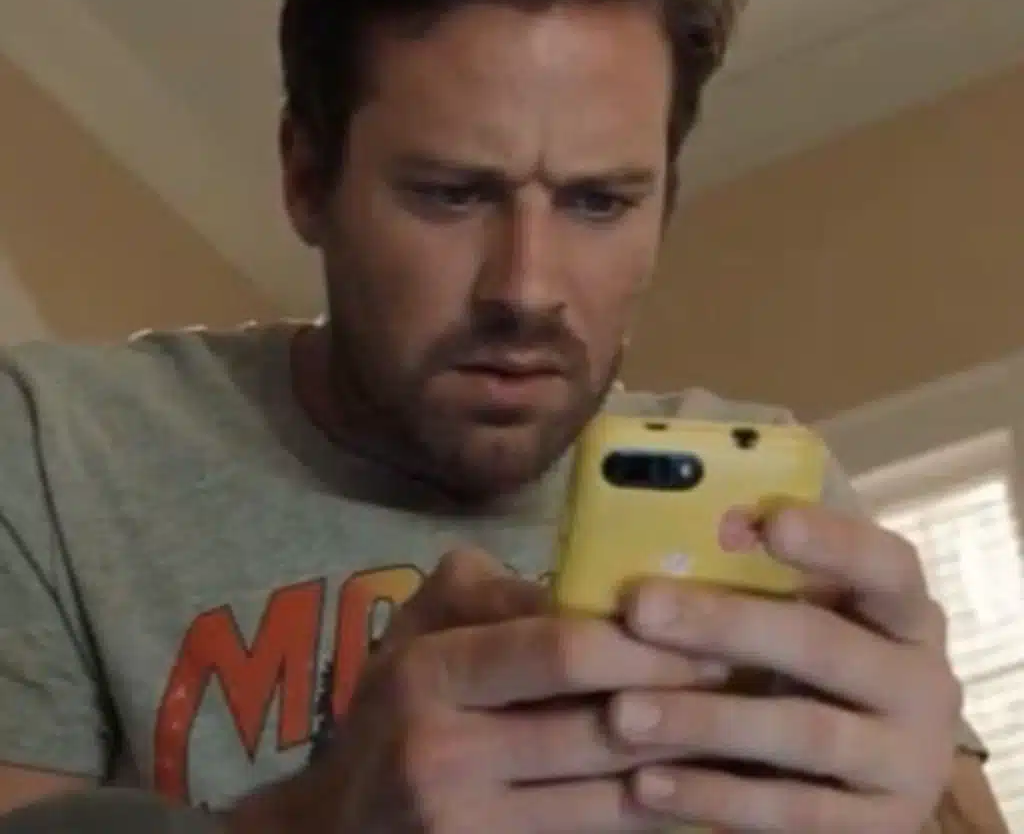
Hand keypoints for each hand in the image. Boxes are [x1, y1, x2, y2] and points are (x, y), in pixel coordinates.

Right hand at [232, 547, 726, 832]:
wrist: (342, 827)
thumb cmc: (393, 705)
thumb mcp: (420, 626)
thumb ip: (488, 591)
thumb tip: (586, 584)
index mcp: (430, 670)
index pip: (560, 650)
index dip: (642, 641)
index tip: (709, 629)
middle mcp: (445, 751)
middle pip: (599, 727)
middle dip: (684, 701)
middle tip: (754, 675)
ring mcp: (470, 827)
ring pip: (613, 797)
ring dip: (690, 766)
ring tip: (751, 730)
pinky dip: (655, 816)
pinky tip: (701, 790)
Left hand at [611, 504, 961, 832]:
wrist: (865, 775)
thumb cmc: (810, 660)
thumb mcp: (805, 612)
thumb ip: (759, 573)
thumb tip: (663, 518)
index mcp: (906, 612)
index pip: (885, 565)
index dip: (834, 541)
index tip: (770, 522)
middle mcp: (922, 684)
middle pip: (823, 645)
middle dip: (727, 624)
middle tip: (641, 608)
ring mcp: (907, 762)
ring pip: (802, 733)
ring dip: (705, 720)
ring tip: (622, 712)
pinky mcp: (877, 830)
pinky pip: (790, 813)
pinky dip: (714, 798)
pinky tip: (647, 783)